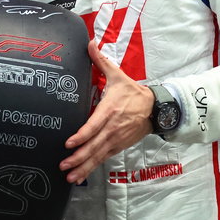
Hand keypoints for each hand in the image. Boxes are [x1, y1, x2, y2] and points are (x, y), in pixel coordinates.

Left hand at [59, 41, 154, 183]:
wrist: (155, 108)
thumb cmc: (133, 92)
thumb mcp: (117, 75)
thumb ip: (100, 60)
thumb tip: (90, 43)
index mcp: (109, 110)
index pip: (93, 126)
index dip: (81, 136)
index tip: (69, 143)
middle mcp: (112, 128)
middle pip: (94, 146)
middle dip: (78, 157)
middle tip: (63, 165)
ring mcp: (116, 139)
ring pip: (98, 156)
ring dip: (84, 167)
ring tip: (70, 177)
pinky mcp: (119, 146)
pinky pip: (103, 158)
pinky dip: (92, 167)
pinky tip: (81, 175)